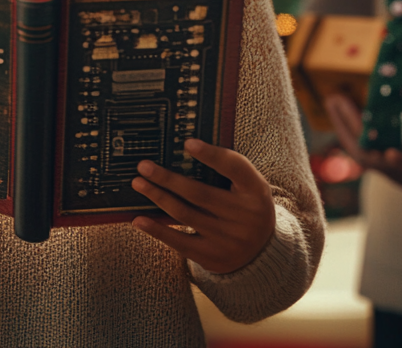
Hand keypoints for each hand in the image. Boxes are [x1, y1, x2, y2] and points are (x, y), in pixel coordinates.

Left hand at [131, 139, 275, 273]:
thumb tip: (182, 151)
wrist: (262, 254)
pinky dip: (157, 230)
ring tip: (138, 183)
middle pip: (200, 194)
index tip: (187, 143)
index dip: (211, 155)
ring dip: (158, 197)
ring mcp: (229, 240)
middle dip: (168, 179)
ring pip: (185, 215)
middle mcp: (245, 216)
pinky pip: (180, 243)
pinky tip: (139, 219)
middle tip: (144, 166)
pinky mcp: (213, 258)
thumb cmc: (246, 207)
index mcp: (255, 190)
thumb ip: (225, 170)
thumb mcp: (247, 186)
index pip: (235, 168)